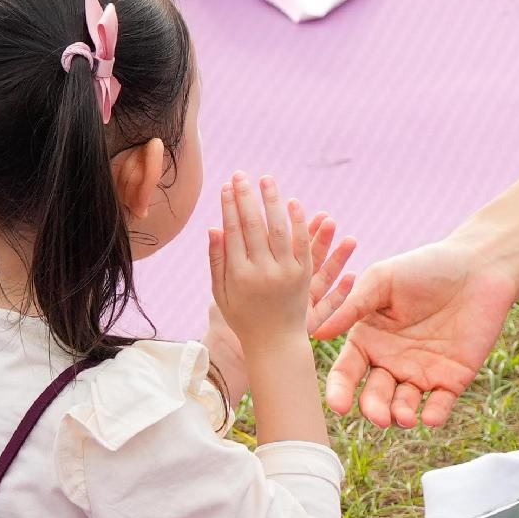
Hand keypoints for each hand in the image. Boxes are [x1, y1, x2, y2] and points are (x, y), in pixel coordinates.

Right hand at [207, 176, 340, 355]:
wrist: (276, 342)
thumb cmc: (243, 317)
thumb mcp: (221, 293)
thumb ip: (216, 261)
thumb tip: (213, 227)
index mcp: (238, 275)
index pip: (232, 232)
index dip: (229, 207)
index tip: (226, 186)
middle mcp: (262, 272)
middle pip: (253, 226)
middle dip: (246, 197)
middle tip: (242, 175)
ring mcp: (286, 274)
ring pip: (279, 229)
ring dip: (272, 201)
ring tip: (266, 180)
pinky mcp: (304, 276)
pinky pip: (303, 244)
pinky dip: (299, 222)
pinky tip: (293, 202)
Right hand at [319, 234, 518, 428]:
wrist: (479, 266)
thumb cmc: (426, 267)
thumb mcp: (383, 280)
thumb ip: (352, 307)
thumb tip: (316, 332)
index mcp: (368, 340)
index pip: (347, 373)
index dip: (340, 391)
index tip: (339, 406)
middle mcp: (391, 361)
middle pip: (375, 396)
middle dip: (374, 409)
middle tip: (378, 417)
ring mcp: (421, 372)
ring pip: (404, 406)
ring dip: (400, 416)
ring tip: (402, 417)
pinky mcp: (453, 379)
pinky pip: (440, 404)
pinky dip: (435, 414)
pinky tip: (430, 418)